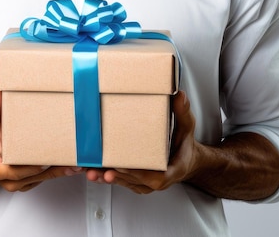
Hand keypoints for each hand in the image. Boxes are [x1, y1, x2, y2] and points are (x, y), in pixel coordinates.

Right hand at [0, 88, 81, 191]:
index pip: (15, 172)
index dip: (32, 167)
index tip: (46, 162)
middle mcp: (10, 180)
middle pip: (35, 176)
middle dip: (55, 169)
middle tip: (74, 161)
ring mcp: (22, 183)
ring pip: (44, 178)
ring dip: (61, 170)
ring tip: (79, 162)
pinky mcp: (31, 181)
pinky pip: (46, 177)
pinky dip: (58, 169)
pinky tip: (73, 162)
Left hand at [85, 91, 200, 193]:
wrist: (186, 159)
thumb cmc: (184, 143)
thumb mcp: (187, 126)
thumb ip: (182, 112)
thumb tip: (180, 95)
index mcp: (173, 169)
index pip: (156, 176)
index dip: (138, 173)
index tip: (122, 166)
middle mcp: (158, 179)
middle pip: (135, 180)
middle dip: (116, 175)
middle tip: (100, 168)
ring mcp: (146, 183)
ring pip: (125, 182)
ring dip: (107, 177)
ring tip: (91, 170)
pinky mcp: (137, 182)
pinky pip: (121, 181)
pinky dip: (106, 176)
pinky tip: (93, 171)